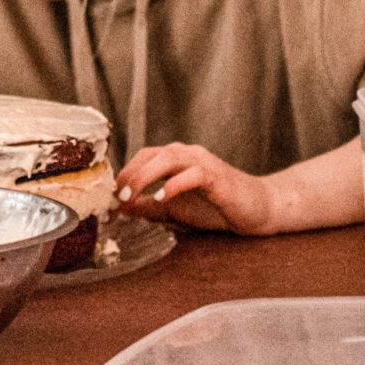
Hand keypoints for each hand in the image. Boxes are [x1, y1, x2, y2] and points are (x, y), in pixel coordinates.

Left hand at [114, 142, 279, 235]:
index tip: (107, 200)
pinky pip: (194, 174)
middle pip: (150, 155)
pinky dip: (175, 184)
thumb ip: (149, 207)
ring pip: (168, 158)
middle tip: (114, 198)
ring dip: (144, 176)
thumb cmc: (215, 208)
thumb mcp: (174, 210)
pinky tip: (162, 197)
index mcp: (174, 159)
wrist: (257, 210)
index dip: (122, 176)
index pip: (141, 159)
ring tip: (130, 195)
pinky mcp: (218, 177)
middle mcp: (186, 154)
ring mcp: (203, 163)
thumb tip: (120, 209)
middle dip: (128, 175)